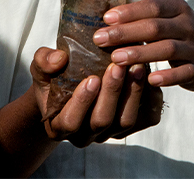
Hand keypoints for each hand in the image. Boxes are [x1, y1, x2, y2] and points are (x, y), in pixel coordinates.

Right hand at [29, 46, 161, 146]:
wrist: (71, 85)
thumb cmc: (54, 76)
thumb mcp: (42, 66)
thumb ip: (44, 61)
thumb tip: (59, 59)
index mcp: (59, 125)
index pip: (70, 122)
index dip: (82, 102)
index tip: (91, 78)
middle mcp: (85, 135)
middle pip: (101, 122)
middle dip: (111, 93)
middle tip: (118, 66)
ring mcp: (109, 133)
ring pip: (125, 121)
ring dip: (132, 94)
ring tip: (136, 67)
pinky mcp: (131, 125)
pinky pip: (146, 118)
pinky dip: (150, 99)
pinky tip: (149, 76)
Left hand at [93, 0, 193, 93]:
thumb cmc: (182, 35)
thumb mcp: (170, 19)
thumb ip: (145, 17)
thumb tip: (106, 20)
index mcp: (178, 8)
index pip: (151, 7)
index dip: (128, 12)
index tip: (105, 19)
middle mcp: (187, 25)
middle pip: (154, 27)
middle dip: (125, 32)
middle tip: (99, 39)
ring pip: (167, 48)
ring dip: (140, 53)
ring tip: (115, 58)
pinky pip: (183, 73)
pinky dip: (168, 76)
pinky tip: (150, 79)